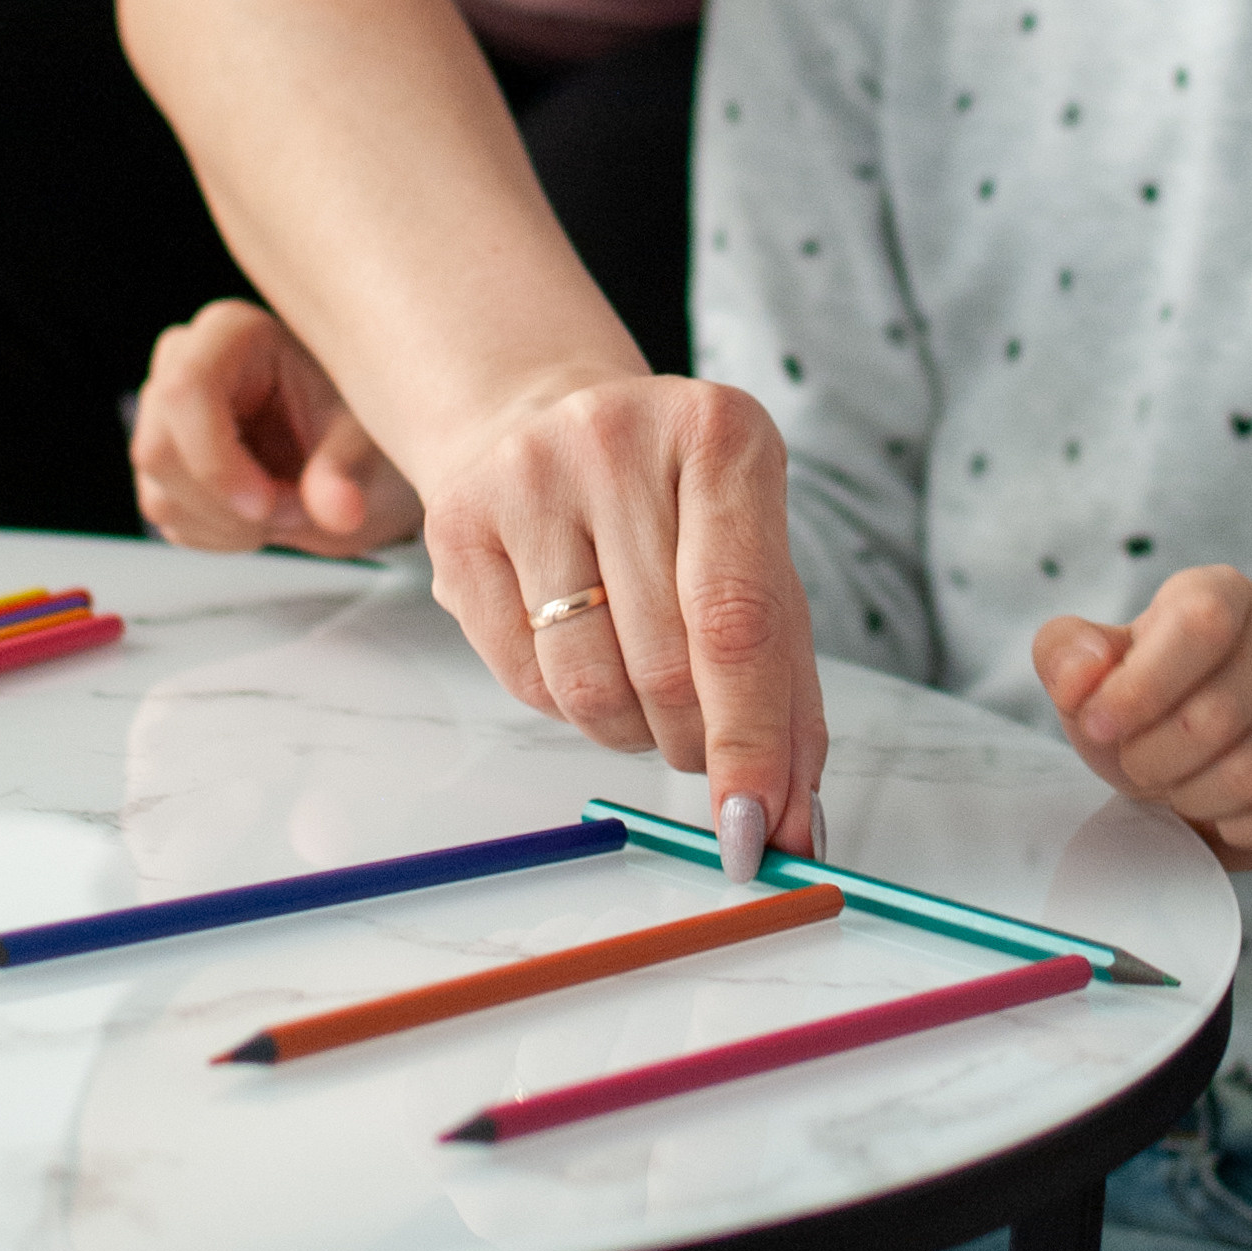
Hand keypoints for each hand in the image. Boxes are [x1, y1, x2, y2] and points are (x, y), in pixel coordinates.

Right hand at [131, 300, 422, 558]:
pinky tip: (263, 516)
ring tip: (290, 508)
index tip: (266, 506)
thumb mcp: (365, 441)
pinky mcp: (164, 462)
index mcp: (234, 334)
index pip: (185, 390)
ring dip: (230, 525)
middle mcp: (186, 363)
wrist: (354, 455)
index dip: (215, 460)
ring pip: (159, 493)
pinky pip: (167, 516)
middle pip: (158, 449)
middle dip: (228, 504)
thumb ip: (347, 471)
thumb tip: (339, 511)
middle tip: (297, 511)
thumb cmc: (359, 425)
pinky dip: (220, 535)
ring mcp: (165, 414)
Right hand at [418, 373, 826, 867]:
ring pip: (588, 685)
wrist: (541, 422)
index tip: (758, 828)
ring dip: (630, 732)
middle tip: (702, 747)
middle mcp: (617, 438)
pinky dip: (567, 705)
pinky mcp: (456, 522)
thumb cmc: (671, 512)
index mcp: (720, 436)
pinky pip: (523, 680)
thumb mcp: (755, 564)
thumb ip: (786, 693)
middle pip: (666, 665)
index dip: (751, 740)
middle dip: (695, 744)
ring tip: (643, 692)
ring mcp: (527, 474)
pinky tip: (581, 653)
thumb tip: (795, 825)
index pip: (739, 619)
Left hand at [1032, 566, 1251, 872]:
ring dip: (1195, 800)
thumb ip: (1066, 657)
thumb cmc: (1146, 701)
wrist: (1209, 747)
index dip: (1142, 687)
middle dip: (1156, 761)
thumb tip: (1082, 675)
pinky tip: (1224, 817)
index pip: (1202, 625)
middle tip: (1139, 768)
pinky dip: (1244, 830)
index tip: (1100, 727)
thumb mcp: (1088, 674)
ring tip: (1179, 790)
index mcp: (1222, 592)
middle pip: (1219, 713)